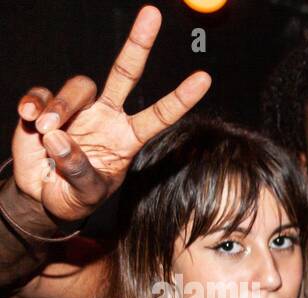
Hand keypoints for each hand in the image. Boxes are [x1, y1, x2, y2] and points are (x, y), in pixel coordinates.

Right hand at [9, 5, 209, 227]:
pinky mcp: (47, 106)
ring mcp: (78, 109)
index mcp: (127, 139)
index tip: (204, 78)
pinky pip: (42, 92)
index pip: (159, 115)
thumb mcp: (83, 194)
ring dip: (61, 107)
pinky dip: (35, 103)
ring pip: (78, 87)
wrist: (41, 195)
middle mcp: (107, 117)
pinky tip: (30, 119)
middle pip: (125, 73)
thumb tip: (60, 138)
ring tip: (48, 132)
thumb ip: (78, 170)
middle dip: (139, 44)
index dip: (181, 97)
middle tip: (153, 14)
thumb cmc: (73, 196)